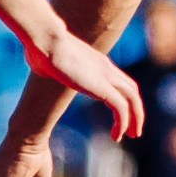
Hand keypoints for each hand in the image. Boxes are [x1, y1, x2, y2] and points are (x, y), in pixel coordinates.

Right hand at [27, 29, 143, 139]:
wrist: (47, 40)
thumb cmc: (41, 47)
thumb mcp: (48, 58)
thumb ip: (50, 64)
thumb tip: (40, 65)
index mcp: (97, 61)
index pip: (119, 80)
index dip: (123, 97)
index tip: (120, 113)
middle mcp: (106, 68)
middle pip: (131, 90)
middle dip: (135, 110)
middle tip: (133, 130)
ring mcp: (106, 76)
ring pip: (132, 99)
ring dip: (134, 119)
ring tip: (131, 135)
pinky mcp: (102, 86)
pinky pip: (121, 108)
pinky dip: (122, 123)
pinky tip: (116, 136)